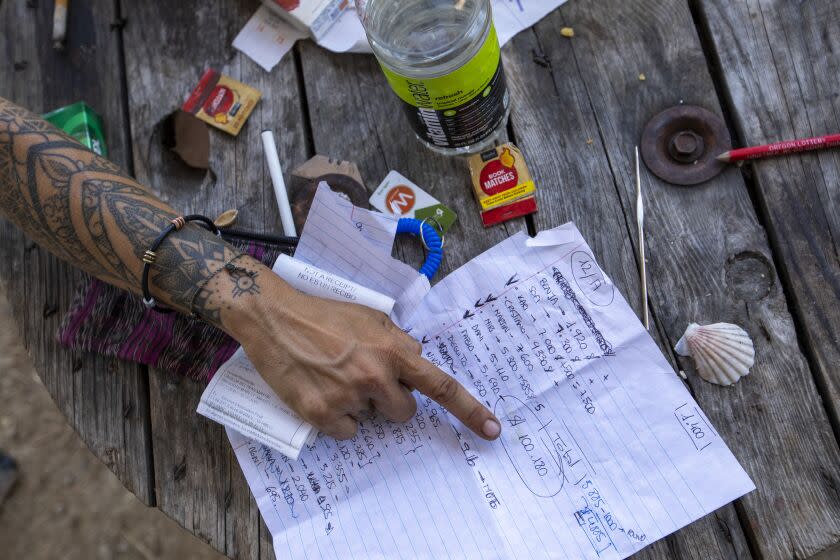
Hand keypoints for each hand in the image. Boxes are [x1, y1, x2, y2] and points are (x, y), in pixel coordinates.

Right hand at [221, 257, 501, 440]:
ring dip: (361, 408)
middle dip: (391, 401)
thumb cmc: (323, 314)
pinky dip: (337, 419)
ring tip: (336, 378)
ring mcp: (348, 397)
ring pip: (372, 422)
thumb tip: (414, 362)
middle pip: (404, 412)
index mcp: (393, 350)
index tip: (492, 430)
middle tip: (364, 378)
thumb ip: (397, 342)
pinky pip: (346, 432)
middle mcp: (375, 375)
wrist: (274, 316)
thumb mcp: (370, 317)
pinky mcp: (320, 413)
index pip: (441, 385)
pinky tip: (322, 392)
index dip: (470, 409)